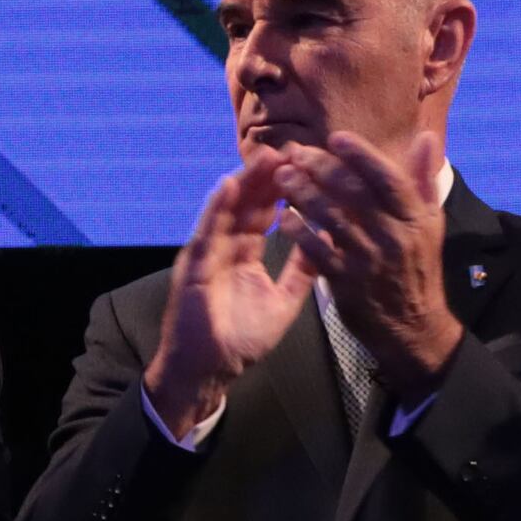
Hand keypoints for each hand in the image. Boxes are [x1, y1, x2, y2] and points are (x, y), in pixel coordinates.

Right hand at [146, 160, 318, 426]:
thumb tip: (326, 245)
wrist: (209, 372)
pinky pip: (206, 232)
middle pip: (247, 204)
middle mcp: (224, 248)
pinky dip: (216, 209)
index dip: (282, 189)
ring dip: (244, 183)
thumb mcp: (283, 303)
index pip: (264, 213)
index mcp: (244, 254)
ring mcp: (207, 255)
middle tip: (290, 149)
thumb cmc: (240, 341)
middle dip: (267, 177)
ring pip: (227, 211)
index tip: (304, 165)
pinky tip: (229, 185)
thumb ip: (301, 274)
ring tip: (264, 156)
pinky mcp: (194, 267)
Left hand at [289, 126, 461, 405]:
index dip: (361, 155)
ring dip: (304, 194)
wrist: (413, 326)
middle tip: (295, 153)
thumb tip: (425, 137)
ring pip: (331, 219)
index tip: (335, 137)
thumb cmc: (417, 267)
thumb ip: (423, 180)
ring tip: (283, 177)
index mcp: (415, 217)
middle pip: (354, 193)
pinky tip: (284, 218)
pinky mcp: (347, 283)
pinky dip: (300, 233)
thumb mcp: (429, 224)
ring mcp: (369, 260)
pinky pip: (318, 252)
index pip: (387, 178)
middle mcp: (394, 236)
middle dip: (321, 168)